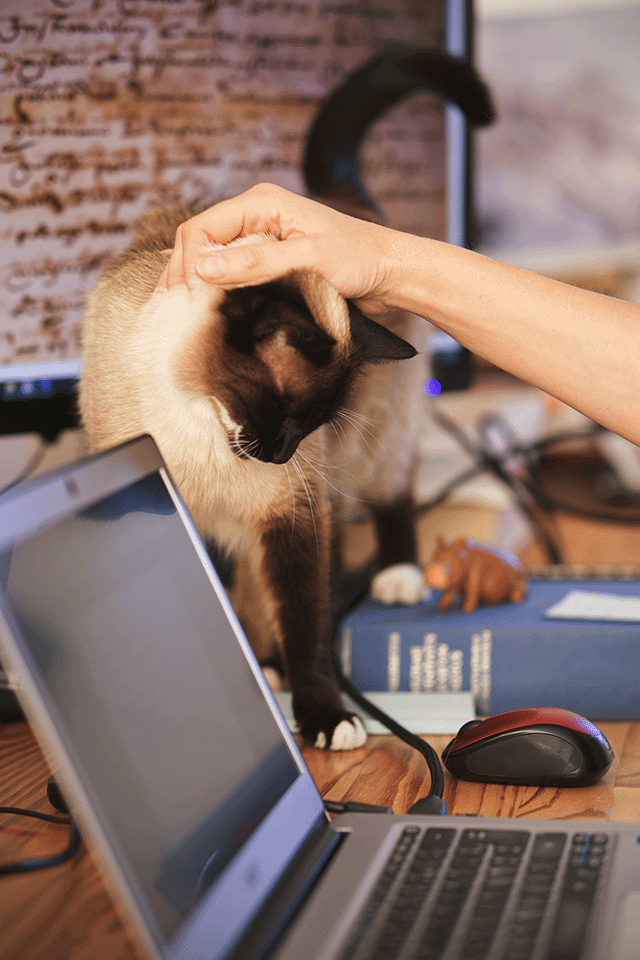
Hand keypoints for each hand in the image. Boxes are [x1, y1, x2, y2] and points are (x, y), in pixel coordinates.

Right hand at [157, 182, 401, 314]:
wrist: (391, 273)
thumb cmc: (359, 259)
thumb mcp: (307, 260)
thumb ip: (255, 264)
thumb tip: (203, 268)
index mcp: (262, 202)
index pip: (203, 228)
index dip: (187, 262)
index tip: (184, 299)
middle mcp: (257, 215)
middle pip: (201, 240)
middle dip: (183, 271)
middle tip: (171, 310)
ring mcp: (262, 238)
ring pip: (212, 256)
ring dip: (195, 280)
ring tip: (178, 311)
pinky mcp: (270, 260)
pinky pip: (231, 269)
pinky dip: (213, 284)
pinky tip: (199, 300)